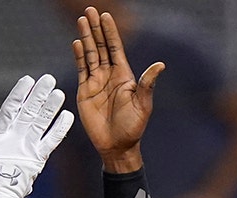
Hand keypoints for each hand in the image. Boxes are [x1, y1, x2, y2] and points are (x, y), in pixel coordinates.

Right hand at [72, 6, 163, 171]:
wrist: (116, 145)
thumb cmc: (133, 126)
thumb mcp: (143, 103)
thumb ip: (147, 83)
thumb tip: (160, 65)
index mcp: (124, 74)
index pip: (115, 47)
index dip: (110, 32)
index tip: (106, 15)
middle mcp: (109, 74)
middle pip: (100, 46)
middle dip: (95, 28)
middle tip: (90, 10)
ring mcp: (96, 82)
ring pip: (89, 54)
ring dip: (85, 38)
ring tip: (81, 21)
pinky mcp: (85, 91)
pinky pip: (81, 70)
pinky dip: (78, 56)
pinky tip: (76, 43)